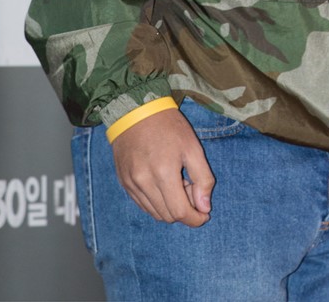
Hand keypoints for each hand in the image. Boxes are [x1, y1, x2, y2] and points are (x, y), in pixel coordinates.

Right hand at [111, 107, 214, 226]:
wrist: (136, 110)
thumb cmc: (168, 126)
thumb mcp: (193, 147)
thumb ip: (203, 179)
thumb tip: (204, 208)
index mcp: (163, 174)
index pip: (180, 213)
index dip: (195, 219)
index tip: (204, 214)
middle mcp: (144, 183)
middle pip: (167, 216)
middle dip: (184, 210)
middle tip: (191, 188)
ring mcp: (131, 184)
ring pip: (154, 213)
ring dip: (170, 207)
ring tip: (177, 184)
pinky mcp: (124, 182)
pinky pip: (142, 205)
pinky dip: (156, 203)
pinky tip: (163, 185)